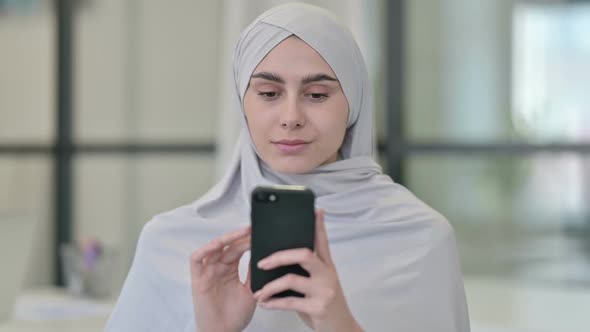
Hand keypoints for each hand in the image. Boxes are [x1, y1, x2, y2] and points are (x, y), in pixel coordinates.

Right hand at [190, 226, 254, 331]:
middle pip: (228, 246)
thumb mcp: (251, 290)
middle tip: (253, 230)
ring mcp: (207, 272)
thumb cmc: (235, 316)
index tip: (259, 233)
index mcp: (230, 269)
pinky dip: (204, 250)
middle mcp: (218, 268)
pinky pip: (196, 260)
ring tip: (241, 233)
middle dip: (241, 237)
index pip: (238, 249)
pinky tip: (217, 244)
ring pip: (213, 249)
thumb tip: (266, 256)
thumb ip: (255, 274)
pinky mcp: (197, 279)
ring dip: (226, 239)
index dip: (247, 240)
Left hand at [252, 210, 362, 331]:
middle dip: (279, 256)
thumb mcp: (321, 282)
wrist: (341, 329)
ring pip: (291, 279)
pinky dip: (273, 302)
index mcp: (327, 266)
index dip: (318, 225)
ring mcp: (324, 291)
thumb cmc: (325, 304)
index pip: (322, 241)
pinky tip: (264, 303)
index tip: (314, 210)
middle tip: (261, 262)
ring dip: (270, 286)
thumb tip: (284, 255)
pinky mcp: (318, 308)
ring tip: (258, 292)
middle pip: (304, 254)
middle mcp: (327, 275)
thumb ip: (308, 269)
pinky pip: (289, 302)